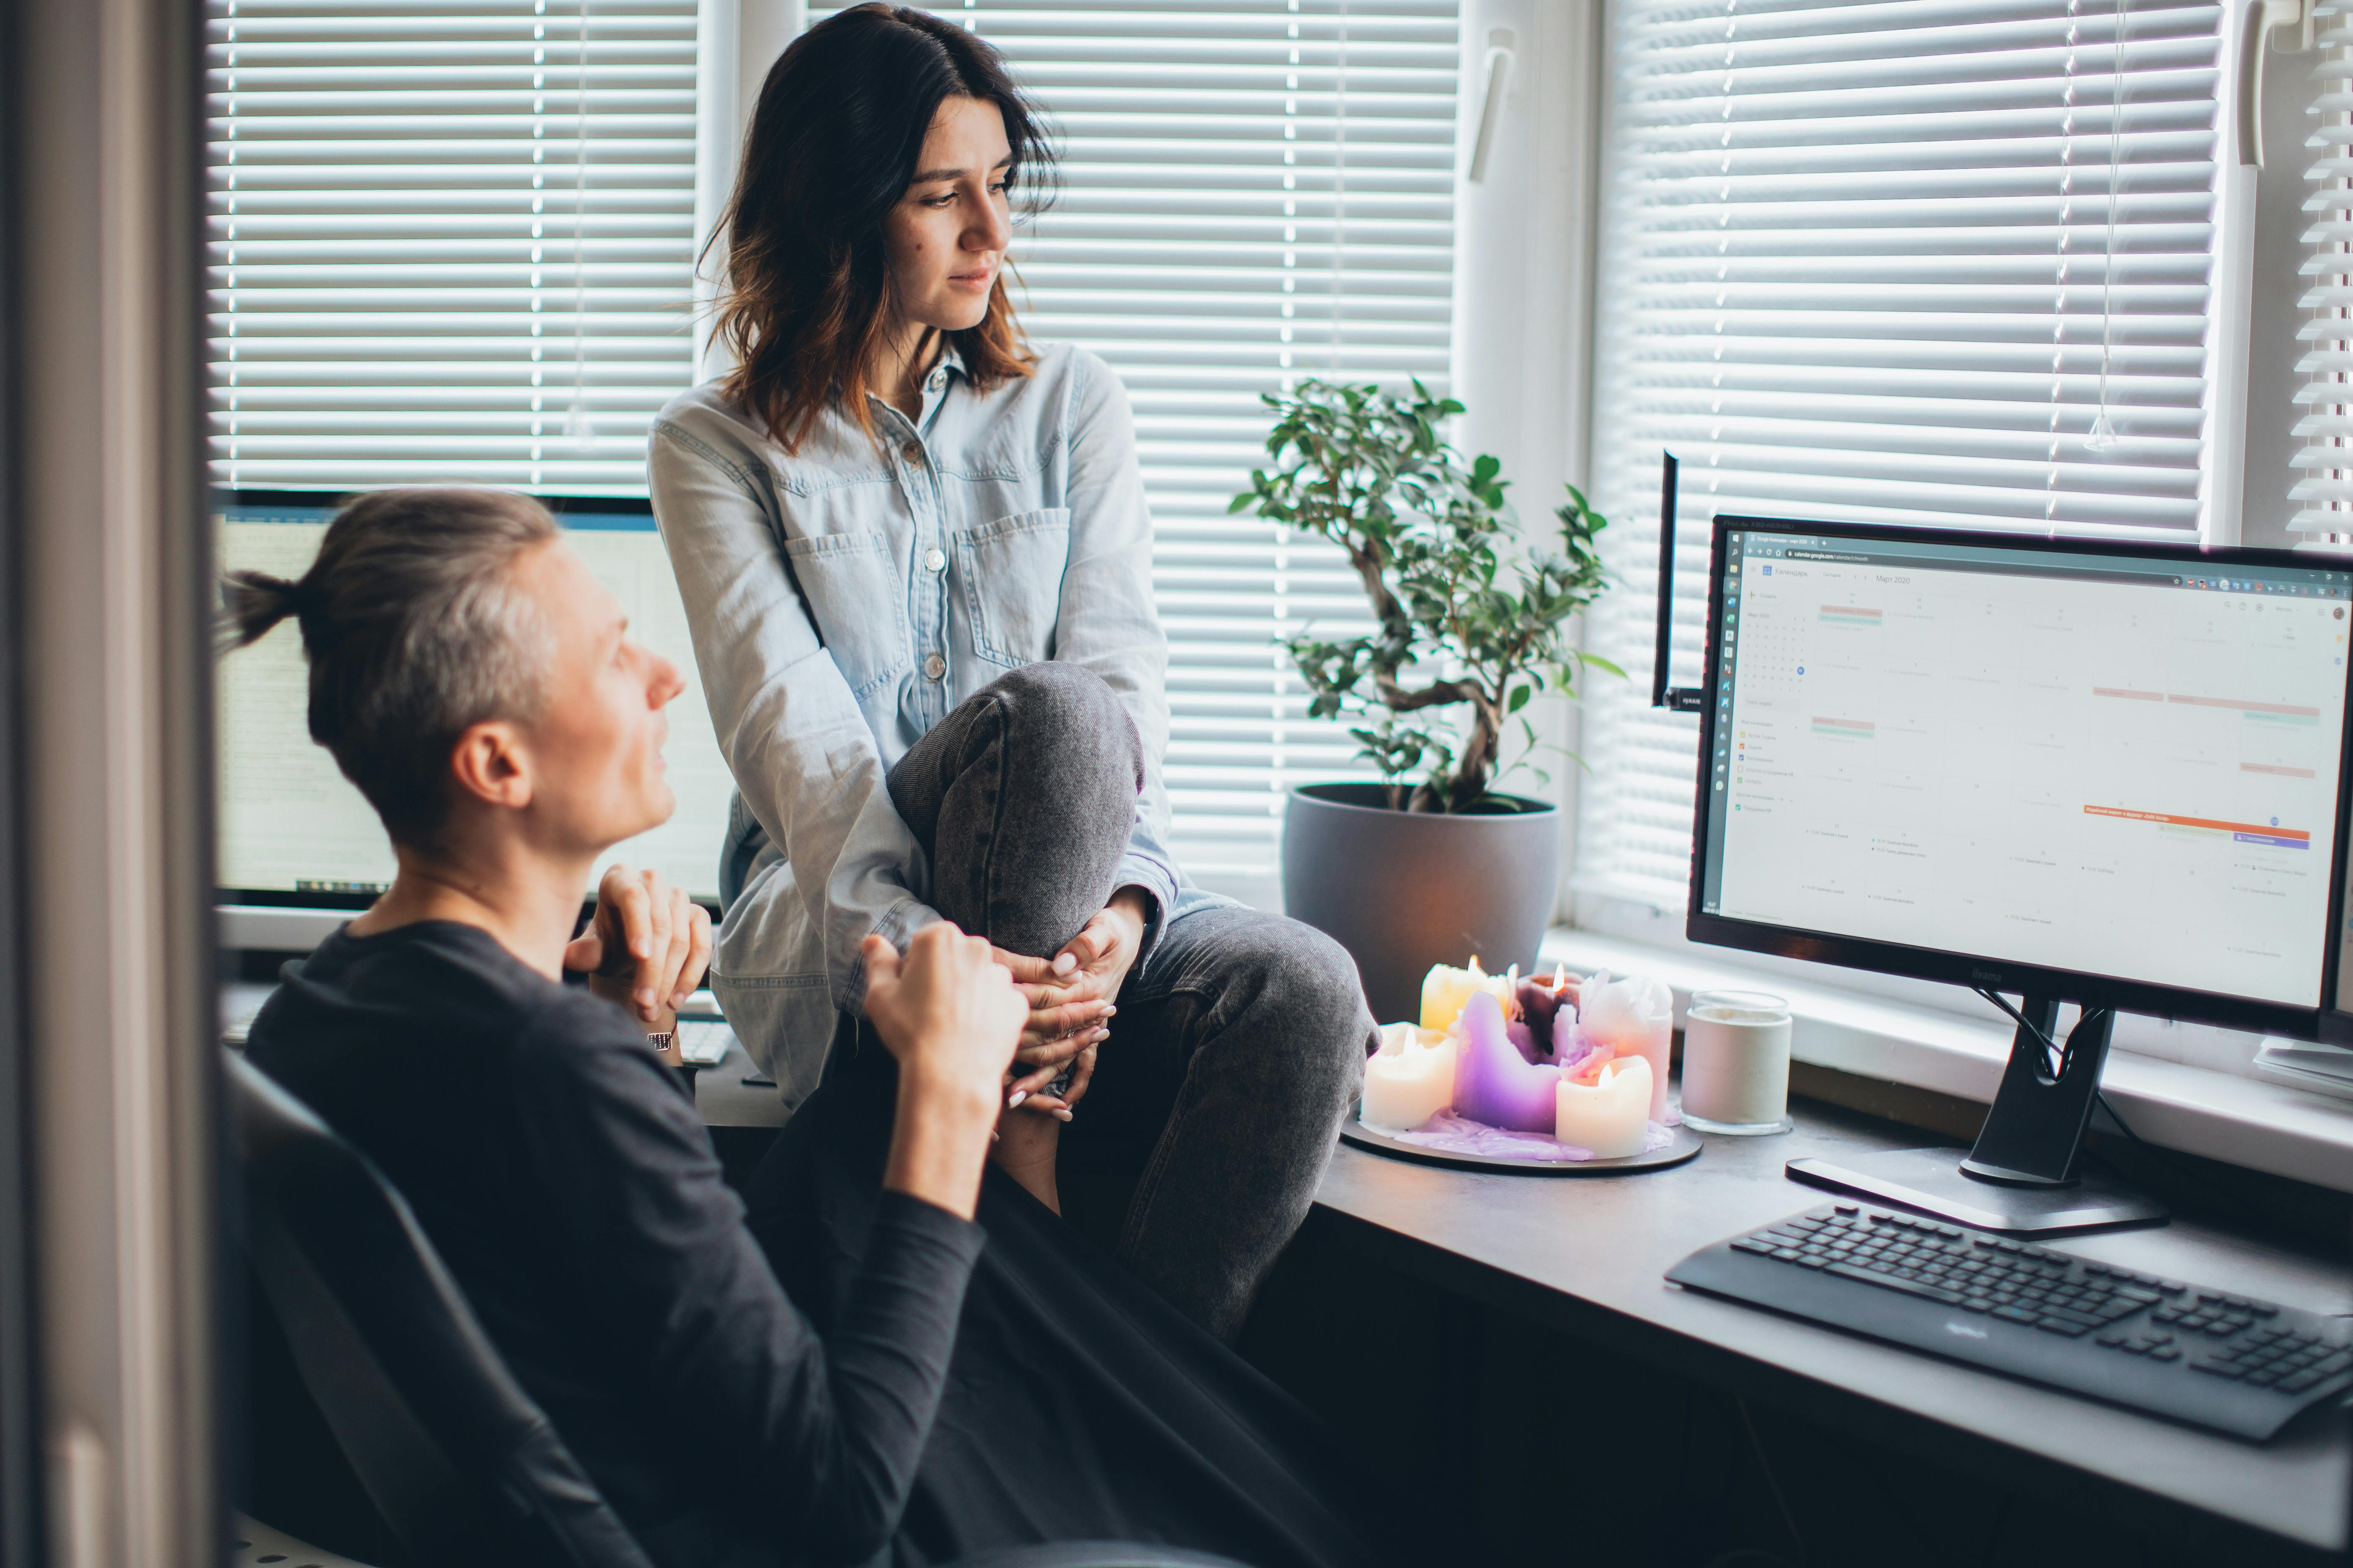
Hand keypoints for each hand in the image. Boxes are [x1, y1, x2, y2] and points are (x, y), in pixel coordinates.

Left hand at [567, 864, 711, 1025]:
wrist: (629, 955)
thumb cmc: (607, 945)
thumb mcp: (592, 949)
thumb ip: (583, 952)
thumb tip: (569, 956)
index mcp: (619, 878)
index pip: (633, 896)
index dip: (638, 926)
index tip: (639, 957)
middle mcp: (652, 881)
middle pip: (660, 924)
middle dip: (653, 969)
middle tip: (643, 1002)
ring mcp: (679, 897)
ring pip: (682, 940)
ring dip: (669, 980)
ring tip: (652, 1008)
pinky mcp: (698, 915)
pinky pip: (703, 946)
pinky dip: (690, 976)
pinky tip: (676, 1000)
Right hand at [863, 925, 1025, 1106]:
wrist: (951, 1074)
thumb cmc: (912, 1032)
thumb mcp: (880, 994)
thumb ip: (878, 961)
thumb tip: (873, 940)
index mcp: (940, 937)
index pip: (922, 944)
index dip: (912, 970)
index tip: (910, 994)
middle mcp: (977, 949)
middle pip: (953, 958)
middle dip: (941, 977)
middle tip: (927, 1011)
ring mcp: (1001, 976)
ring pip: (977, 979)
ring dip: (966, 994)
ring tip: (950, 1025)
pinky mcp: (1016, 1003)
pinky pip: (998, 1003)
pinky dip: (986, 1015)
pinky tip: (971, 1033)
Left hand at [992, 888, 1148, 1101]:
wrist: (1129, 938)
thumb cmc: (1112, 930)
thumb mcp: (1105, 930)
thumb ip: (1086, 945)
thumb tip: (1061, 966)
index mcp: (1086, 987)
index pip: (1046, 1001)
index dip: (1016, 1009)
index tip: (987, 1022)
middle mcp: (1085, 1011)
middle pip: (1048, 1036)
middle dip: (1021, 1058)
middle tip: (992, 1079)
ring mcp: (1086, 1023)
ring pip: (1061, 1056)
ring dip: (1039, 1080)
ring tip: (1011, 1101)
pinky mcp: (1088, 1029)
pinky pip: (1084, 1064)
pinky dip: (1076, 1085)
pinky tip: (1063, 1109)